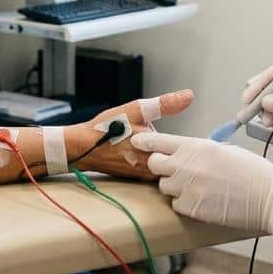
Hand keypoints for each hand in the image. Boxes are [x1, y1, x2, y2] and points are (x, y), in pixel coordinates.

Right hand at [69, 89, 194, 180]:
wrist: (81, 147)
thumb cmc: (106, 128)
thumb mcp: (135, 110)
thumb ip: (164, 105)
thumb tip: (188, 96)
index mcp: (156, 151)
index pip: (185, 150)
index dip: (188, 143)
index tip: (190, 138)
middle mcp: (152, 168)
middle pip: (177, 161)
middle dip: (180, 152)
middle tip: (181, 143)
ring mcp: (144, 175)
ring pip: (166, 167)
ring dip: (168, 158)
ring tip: (166, 147)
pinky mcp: (136, 178)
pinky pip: (154, 171)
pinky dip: (155, 162)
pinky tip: (149, 152)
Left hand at [132, 132, 272, 235]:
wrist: (268, 197)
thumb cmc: (252, 171)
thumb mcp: (223, 150)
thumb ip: (199, 150)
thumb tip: (184, 152)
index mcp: (196, 147)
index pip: (159, 142)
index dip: (145, 142)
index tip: (135, 142)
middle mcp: (188, 165)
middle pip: (154, 164)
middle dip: (160, 166)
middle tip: (173, 170)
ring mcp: (188, 188)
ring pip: (164, 186)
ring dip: (174, 186)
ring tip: (195, 187)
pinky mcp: (192, 208)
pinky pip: (176, 204)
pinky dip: (184, 203)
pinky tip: (201, 200)